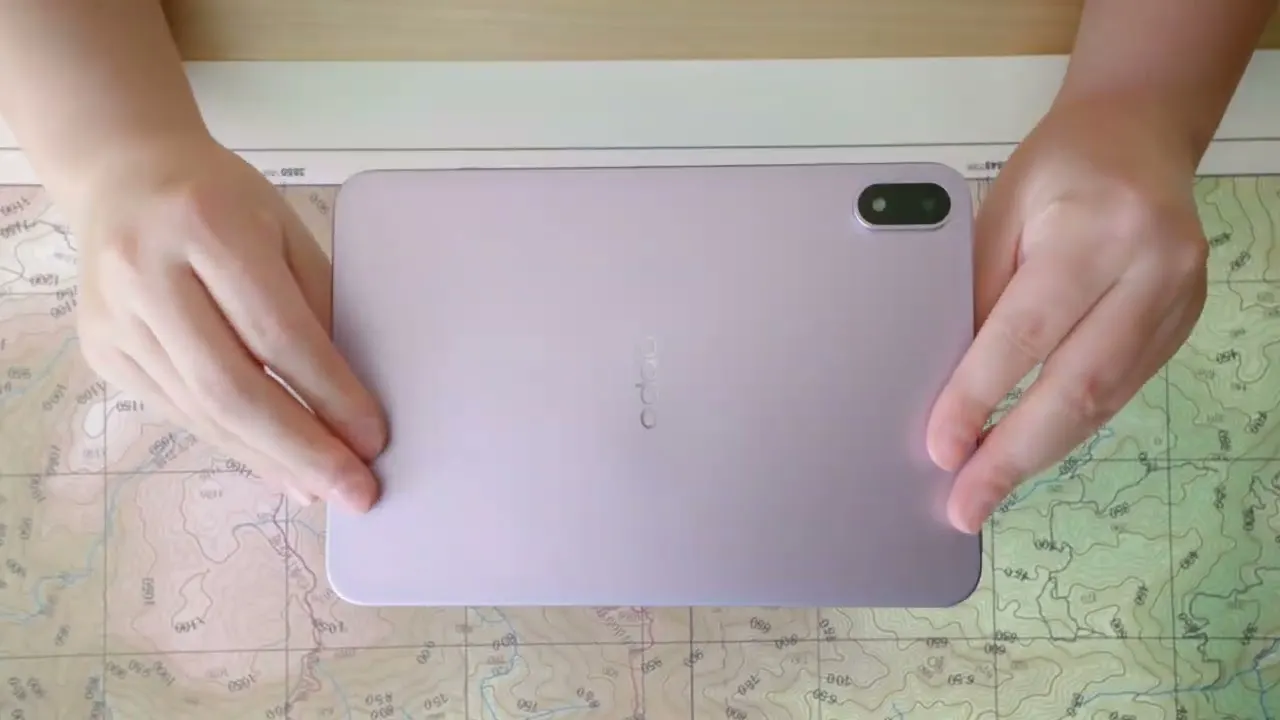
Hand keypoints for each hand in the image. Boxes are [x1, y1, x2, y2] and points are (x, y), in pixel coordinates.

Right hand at [74, 137, 387, 511]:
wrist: (125, 175)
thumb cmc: (221, 200)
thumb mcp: (284, 232)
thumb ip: (317, 307)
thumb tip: (353, 402)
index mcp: (206, 225)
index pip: (278, 332)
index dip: (330, 393)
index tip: (373, 436)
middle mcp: (147, 272)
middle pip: (231, 386)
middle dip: (301, 447)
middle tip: (354, 489)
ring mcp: (115, 316)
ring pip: (201, 411)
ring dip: (270, 458)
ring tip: (321, 487)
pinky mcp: (102, 349)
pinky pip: (178, 412)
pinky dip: (233, 444)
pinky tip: (275, 464)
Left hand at [927, 96, 1208, 532]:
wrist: (1141, 137)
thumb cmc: (1058, 171)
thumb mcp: (998, 212)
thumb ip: (976, 291)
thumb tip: (942, 381)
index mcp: (1095, 230)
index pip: (1026, 330)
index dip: (979, 395)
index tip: (941, 448)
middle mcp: (1150, 269)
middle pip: (1077, 384)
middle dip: (1014, 454)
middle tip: (966, 505)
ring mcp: (1178, 301)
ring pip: (1105, 399)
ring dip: (1041, 452)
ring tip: (988, 490)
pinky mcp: (1183, 325)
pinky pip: (1121, 390)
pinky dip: (1070, 426)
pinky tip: (1030, 450)